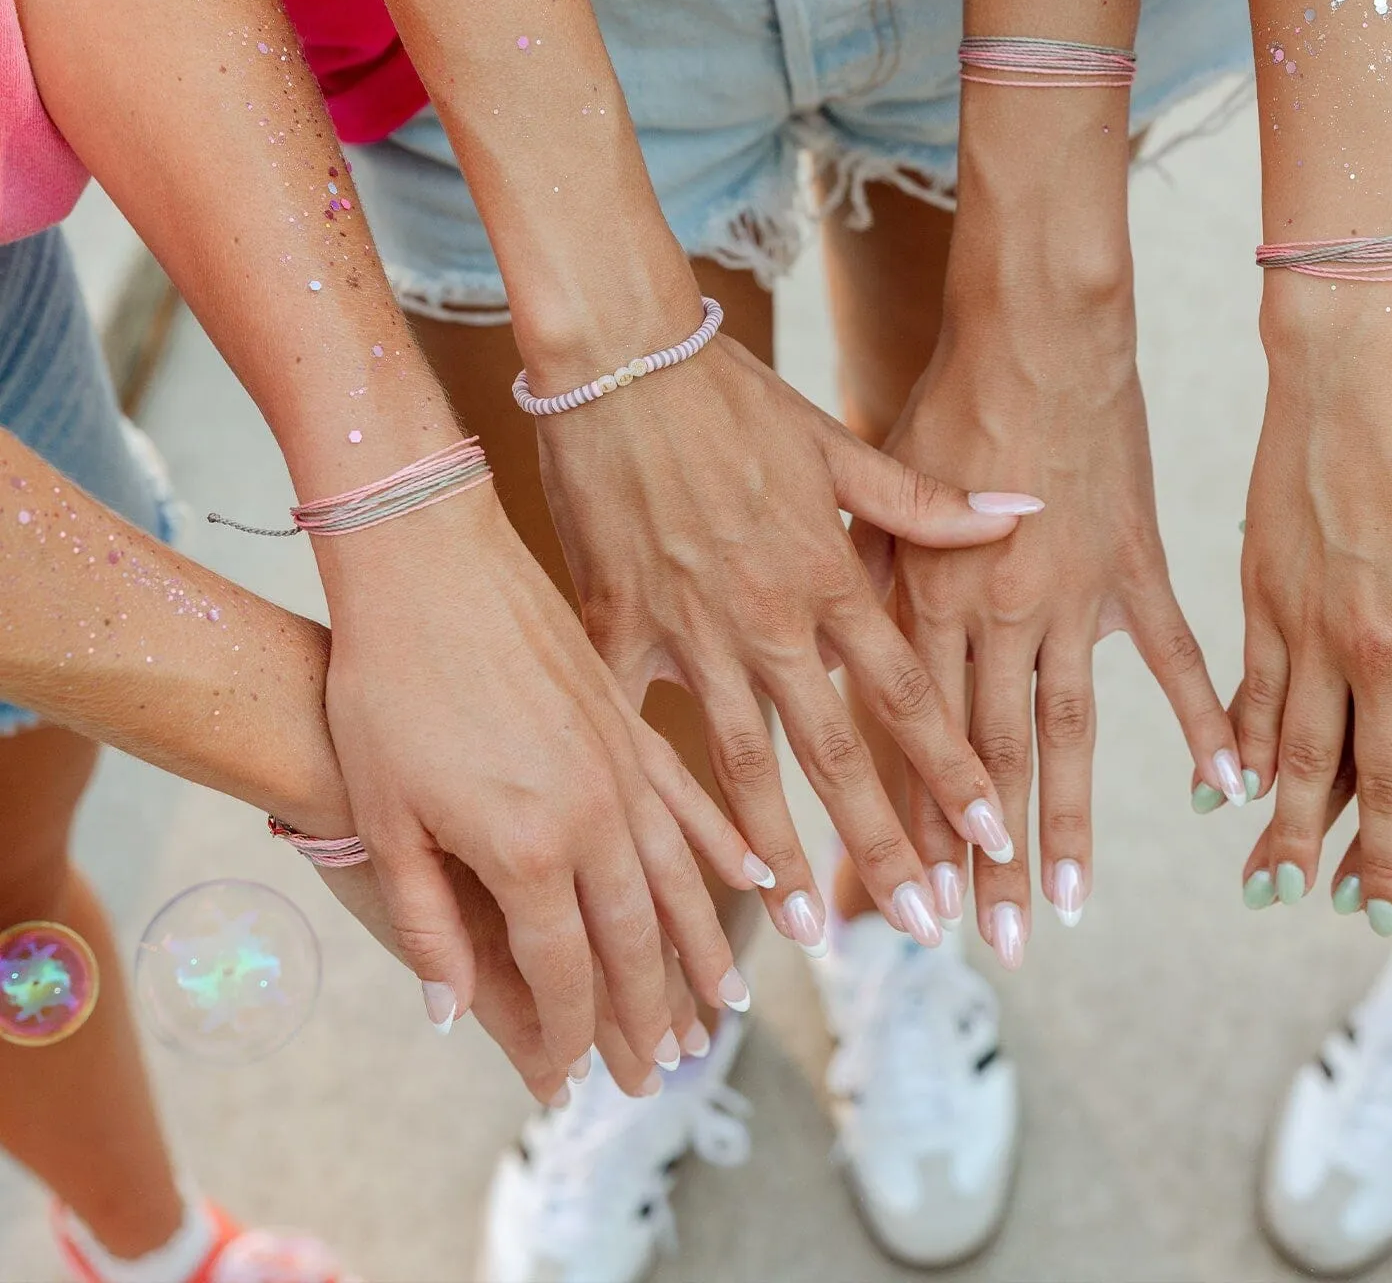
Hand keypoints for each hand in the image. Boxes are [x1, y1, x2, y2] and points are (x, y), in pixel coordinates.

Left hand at [318, 485, 760, 1074]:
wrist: (428, 564)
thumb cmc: (386, 689)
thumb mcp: (384, 818)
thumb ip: (427, 923)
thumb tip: (449, 1013)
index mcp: (529, 846)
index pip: (566, 970)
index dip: (573, 1036)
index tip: (576, 1083)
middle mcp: (594, 814)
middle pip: (637, 936)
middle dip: (652, 1014)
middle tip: (667, 1071)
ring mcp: (622, 764)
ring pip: (679, 876)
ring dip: (702, 946)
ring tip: (727, 1004)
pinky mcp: (628, 721)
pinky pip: (691, 798)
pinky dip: (722, 845)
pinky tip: (752, 873)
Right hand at [533, 329, 1034, 947]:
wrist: (619, 358)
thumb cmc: (732, 396)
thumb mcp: (837, 442)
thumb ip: (926, 502)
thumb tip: (1023, 515)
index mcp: (831, 574)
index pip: (910, 693)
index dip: (955, 769)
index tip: (995, 840)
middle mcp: (771, 618)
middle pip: (840, 751)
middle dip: (889, 844)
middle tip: (928, 924)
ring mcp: (693, 631)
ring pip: (748, 764)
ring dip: (786, 851)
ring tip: (813, 928)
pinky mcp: (618, 629)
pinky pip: (640, 727)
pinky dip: (659, 791)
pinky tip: (678, 855)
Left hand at [854, 310, 1234, 963]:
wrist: (1034, 333)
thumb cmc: (941, 403)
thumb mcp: (870, 487)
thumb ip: (863, 575)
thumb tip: (825, 648)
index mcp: (921, 598)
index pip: (908, 736)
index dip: (906, 821)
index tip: (906, 898)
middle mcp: (992, 613)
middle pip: (984, 756)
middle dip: (982, 857)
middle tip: (990, 943)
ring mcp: (1070, 596)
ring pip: (1066, 731)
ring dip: (1066, 823)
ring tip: (1069, 906)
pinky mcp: (1135, 567)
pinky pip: (1170, 656)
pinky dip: (1200, 719)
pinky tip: (1222, 787)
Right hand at [1232, 292, 1391, 926]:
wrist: (1360, 366)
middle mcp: (1387, 651)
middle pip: (1386, 781)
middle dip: (1379, 859)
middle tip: (1366, 915)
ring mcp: (1316, 629)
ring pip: (1305, 755)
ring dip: (1297, 828)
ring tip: (1280, 887)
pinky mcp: (1264, 599)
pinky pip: (1255, 696)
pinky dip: (1247, 751)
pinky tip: (1240, 786)